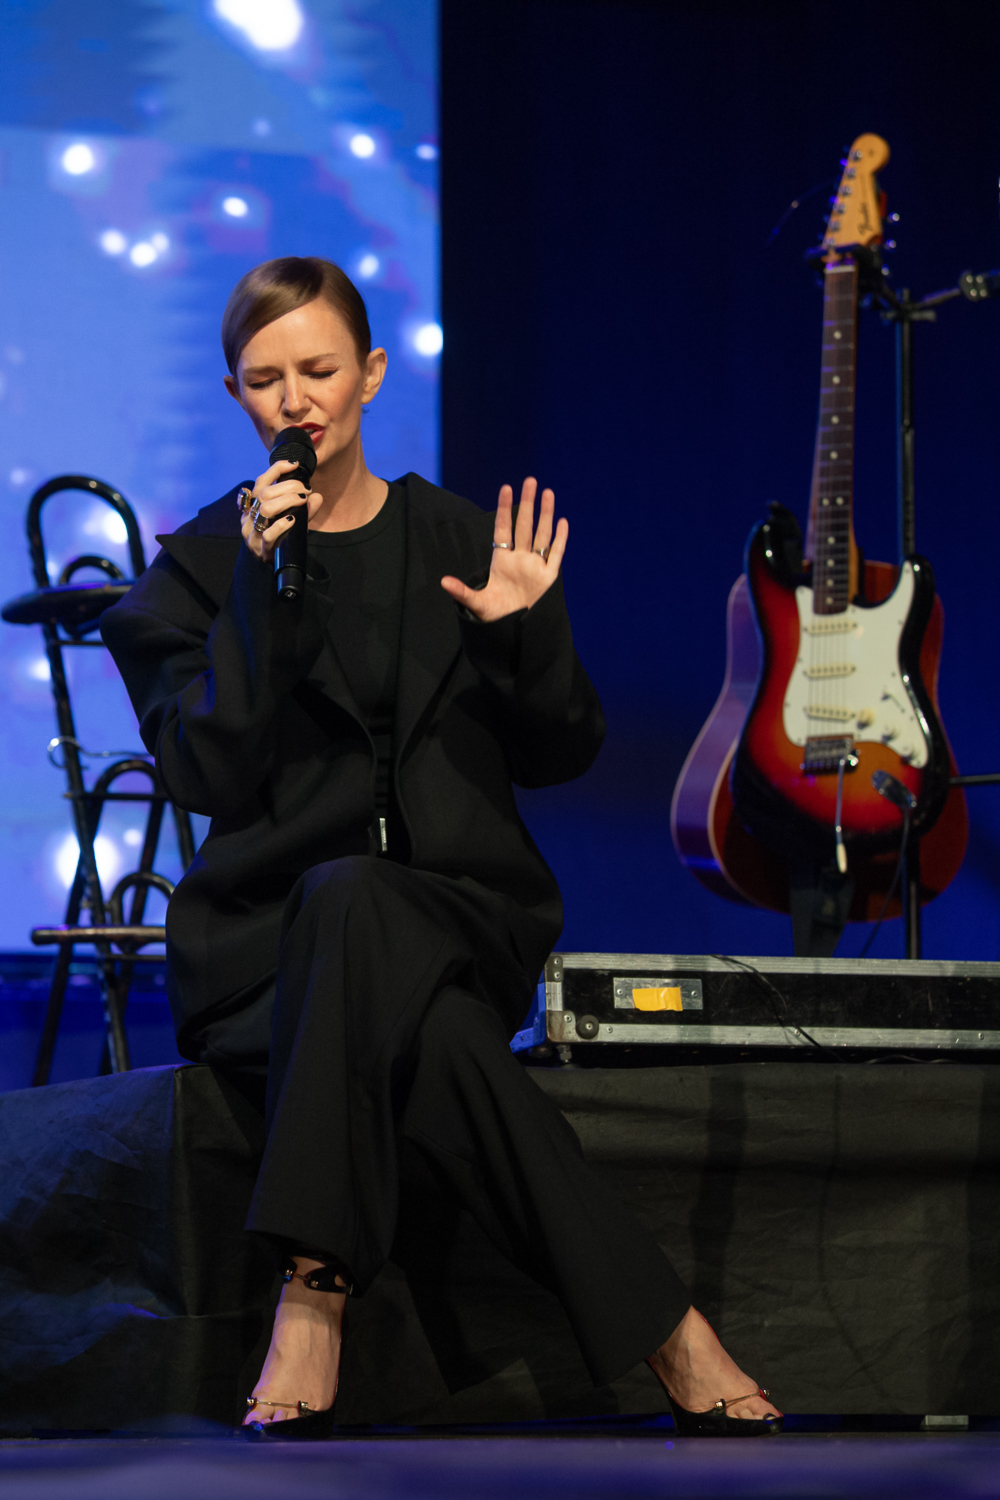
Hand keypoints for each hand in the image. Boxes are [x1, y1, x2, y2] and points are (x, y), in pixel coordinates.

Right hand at [239, 460, 323, 561]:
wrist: (273, 566)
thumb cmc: (282, 539)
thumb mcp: (294, 520)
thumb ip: (305, 509)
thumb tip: (318, 497)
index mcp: (254, 506)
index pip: (261, 482)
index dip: (276, 470)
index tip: (294, 465)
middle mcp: (249, 517)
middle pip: (265, 493)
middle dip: (288, 486)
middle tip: (306, 489)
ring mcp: (253, 533)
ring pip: (265, 509)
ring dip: (287, 500)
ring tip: (303, 499)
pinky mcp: (260, 548)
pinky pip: (269, 533)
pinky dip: (282, 524)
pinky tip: (293, 519)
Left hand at [440, 477, 567, 621]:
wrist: (513, 631)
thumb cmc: (494, 616)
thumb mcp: (477, 604)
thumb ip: (462, 592)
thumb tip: (443, 582)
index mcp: (502, 561)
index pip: (503, 528)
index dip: (505, 509)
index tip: (505, 488)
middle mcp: (520, 559)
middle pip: (525, 525)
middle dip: (528, 503)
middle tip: (530, 480)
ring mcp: (535, 566)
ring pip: (542, 535)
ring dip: (545, 514)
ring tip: (547, 492)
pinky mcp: (548, 578)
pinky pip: (556, 554)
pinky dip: (560, 539)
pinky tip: (562, 521)